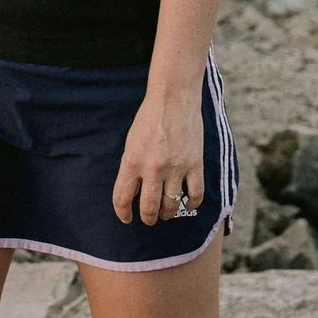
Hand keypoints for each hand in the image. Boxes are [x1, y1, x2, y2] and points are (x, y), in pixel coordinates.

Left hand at [112, 90, 204, 226]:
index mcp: (132, 162)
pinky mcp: (195, 165)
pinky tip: (187, 204)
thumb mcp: (131, 142)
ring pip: (171, 205)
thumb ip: (131, 167)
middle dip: (148, 218)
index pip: (123, 199)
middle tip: (149, 219)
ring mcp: (175, 168)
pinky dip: (191, 203)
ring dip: (167, 213)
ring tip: (166, 213)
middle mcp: (153, 169)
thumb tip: (133, 191)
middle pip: (149, 208)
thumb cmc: (149, 118)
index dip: (123, 214)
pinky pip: (195, 194)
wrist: (174, 99)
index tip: (127, 218)